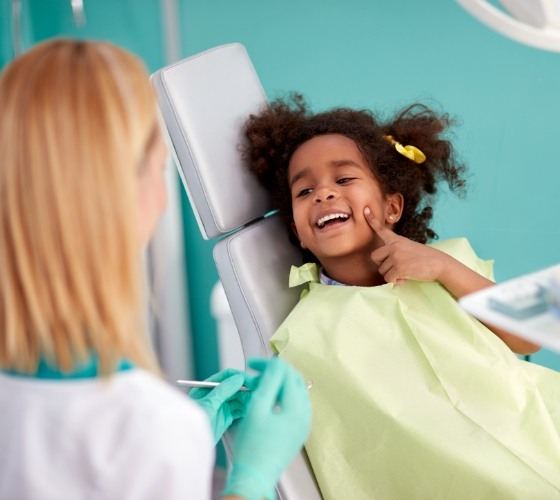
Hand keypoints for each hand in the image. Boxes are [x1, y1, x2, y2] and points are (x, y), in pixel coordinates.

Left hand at [189, 368, 252, 443]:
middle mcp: (214, 395)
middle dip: (247, 389)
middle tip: (260, 393)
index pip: (226, 376)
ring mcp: (219, 407)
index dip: (240, 377)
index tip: (252, 381)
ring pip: (238, 399)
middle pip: (235, 387)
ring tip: (259, 402)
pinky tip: (254, 410)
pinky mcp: (225, 419)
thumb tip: (239, 378)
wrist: (188, 449)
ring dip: (248, 399)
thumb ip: (223, 390)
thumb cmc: (191, 425)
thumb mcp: (208, 405)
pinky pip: (239, 410)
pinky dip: (246, 409)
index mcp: (206, 388)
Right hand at [222, 357, 310, 499]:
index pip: (287, 374)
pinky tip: (267, 399)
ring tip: (258, 385)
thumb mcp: (257, 409)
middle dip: (275, 373)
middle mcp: (305, 415)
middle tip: (255, 372)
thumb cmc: (253, 447)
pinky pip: (294, 404)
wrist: (255, 477)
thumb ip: (269, 383)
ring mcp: (303, 424)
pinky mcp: (298, 430)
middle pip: (294, 381)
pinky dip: (281, 396)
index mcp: (297, 408)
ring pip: (295, 392)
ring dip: (278, 384)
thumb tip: (277, 364)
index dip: (269, 365)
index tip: (252, 364)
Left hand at [364, 206, 450, 284]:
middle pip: (374, 257)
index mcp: (397, 240)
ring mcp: (396, 256)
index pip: (381, 229)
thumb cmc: (425, 258)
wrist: (440, 264)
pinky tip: (406, 277)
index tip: (365, 209)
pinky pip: (388, 279)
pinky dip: (396, 281)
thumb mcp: (410, 249)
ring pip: (382, 271)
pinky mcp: (399, 267)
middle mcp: (394, 246)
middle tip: (395, 266)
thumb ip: (397, 256)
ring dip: (392, 274)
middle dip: (382, 265)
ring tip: (406, 271)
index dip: (372, 220)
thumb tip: (393, 278)